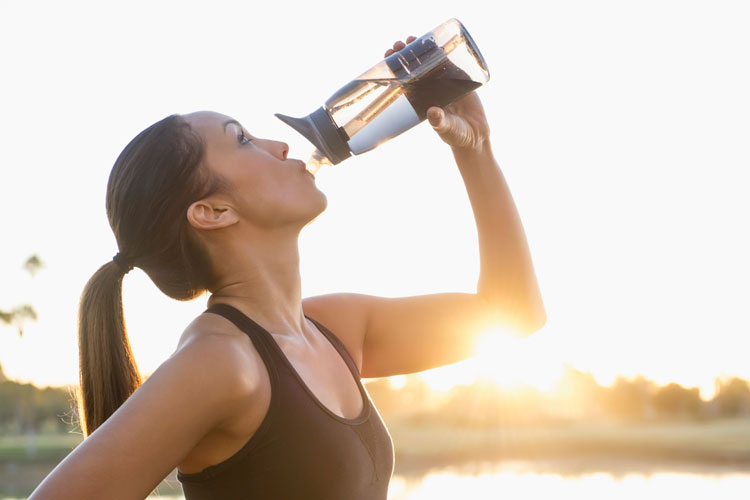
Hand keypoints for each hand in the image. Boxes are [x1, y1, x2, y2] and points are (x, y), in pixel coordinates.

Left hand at [385, 37, 490, 152]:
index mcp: (421, 101)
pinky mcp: (461, 81)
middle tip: (399, 45)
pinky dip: (446, 53)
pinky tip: (440, 41)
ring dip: (423, 50)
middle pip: (415, 68)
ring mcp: (445, 84)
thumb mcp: (447, 129)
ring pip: (431, 63)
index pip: (403, 81)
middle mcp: (430, 90)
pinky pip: (452, 64)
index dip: (395, 69)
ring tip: (413, 39)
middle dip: (406, 55)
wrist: (476, 136)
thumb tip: (433, 113)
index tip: (388, 57)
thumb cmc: (456, 136)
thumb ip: (440, 123)